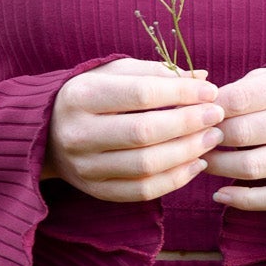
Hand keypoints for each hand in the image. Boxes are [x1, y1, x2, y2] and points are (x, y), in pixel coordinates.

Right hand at [42, 58, 223, 202]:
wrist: (49, 133)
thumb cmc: (92, 95)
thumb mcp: (115, 74)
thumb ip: (156, 73)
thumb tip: (203, 80)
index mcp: (81, 96)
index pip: (141, 94)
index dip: (181, 94)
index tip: (211, 93)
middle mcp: (78, 133)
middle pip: (144, 132)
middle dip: (189, 124)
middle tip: (216, 116)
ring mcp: (85, 167)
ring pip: (146, 166)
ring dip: (187, 152)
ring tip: (211, 138)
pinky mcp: (96, 191)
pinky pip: (143, 191)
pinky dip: (175, 179)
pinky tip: (196, 163)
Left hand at [204, 64, 265, 210]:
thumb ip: (238, 90)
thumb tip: (194, 113)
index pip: (240, 99)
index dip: (209, 109)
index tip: (196, 114)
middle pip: (243, 134)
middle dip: (210, 138)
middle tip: (195, 138)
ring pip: (252, 167)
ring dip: (218, 167)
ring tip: (204, 160)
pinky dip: (242, 201)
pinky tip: (221, 193)